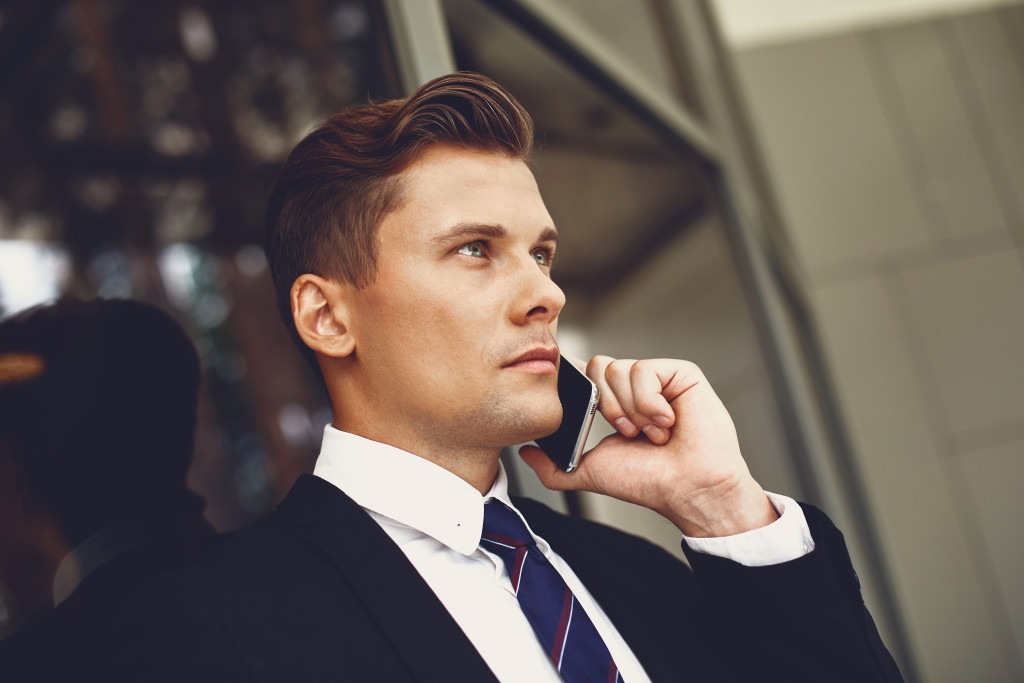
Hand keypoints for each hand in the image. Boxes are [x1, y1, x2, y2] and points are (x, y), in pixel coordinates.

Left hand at [519, 356, 776, 537]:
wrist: (688, 489)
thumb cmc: (649, 482)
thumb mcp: (590, 472)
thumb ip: (554, 467)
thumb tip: (526, 454)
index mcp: (615, 404)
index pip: (585, 375)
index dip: (575, 379)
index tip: (571, 395)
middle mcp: (635, 388)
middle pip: (596, 366)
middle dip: (605, 405)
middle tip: (626, 433)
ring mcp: (658, 379)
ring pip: (618, 368)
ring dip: (630, 409)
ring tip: (651, 433)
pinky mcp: (681, 373)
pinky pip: (645, 369)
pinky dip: (649, 402)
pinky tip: (667, 422)